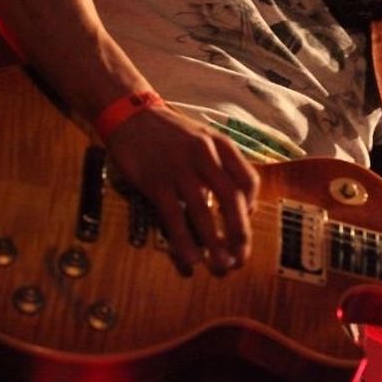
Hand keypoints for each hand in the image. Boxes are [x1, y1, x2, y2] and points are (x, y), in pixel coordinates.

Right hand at [104, 105, 257, 275]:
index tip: (245, 223)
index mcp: (220, 145)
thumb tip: (243, 205)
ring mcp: (179, 169)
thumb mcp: (204, 139)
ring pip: (203, 212)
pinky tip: (191, 260)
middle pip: (231, 199)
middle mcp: (204, 155)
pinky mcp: (154, 182)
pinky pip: (174, 217)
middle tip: (241, 259)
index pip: (248, 180)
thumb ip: (222, 166)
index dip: (251, 207)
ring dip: (214, 245)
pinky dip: (184, 242)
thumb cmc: (170, 132)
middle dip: (240, 234)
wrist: (129, 114)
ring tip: (220, 268)